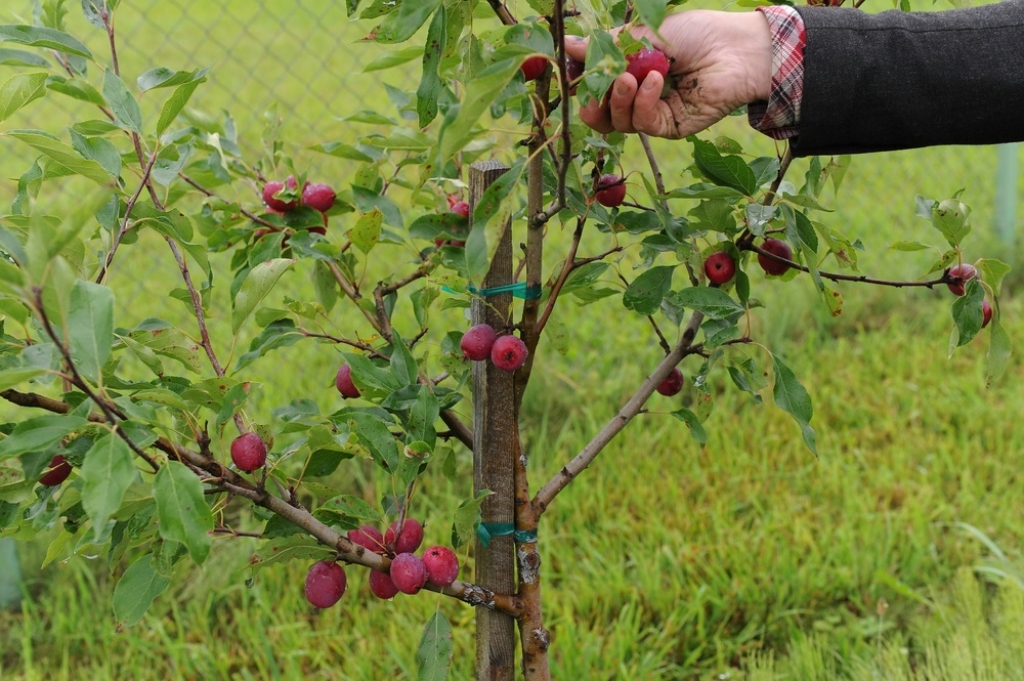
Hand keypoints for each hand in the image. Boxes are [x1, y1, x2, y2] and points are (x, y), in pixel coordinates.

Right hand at [567, 11, 772, 138]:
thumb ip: (606, 45)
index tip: (570, 70)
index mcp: (629, 70)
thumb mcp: (644, 34)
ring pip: (617, 122)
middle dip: (590, 99)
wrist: (737, 48)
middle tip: (590, 86)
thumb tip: (566, 45)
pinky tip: (655, 81)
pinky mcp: (670, 128)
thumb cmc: (697, 34)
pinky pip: (643, 123)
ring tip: (629, 77)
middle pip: (599, 113)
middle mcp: (638, 96)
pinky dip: (644, 102)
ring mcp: (653, 114)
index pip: (593, 85)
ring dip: (617, 99)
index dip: (579, 81)